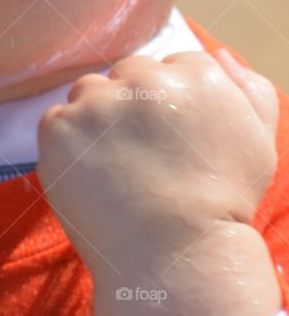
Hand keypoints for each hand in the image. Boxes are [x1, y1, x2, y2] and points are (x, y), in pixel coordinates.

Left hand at [35, 48, 278, 280]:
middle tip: (143, 159)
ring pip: (89, 93)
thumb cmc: (222, 207)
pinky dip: (67, 147)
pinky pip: (56, 122)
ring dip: (96, 120)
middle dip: (132, 107)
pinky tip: (91, 179)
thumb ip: (249, 90)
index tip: (172, 143)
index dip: (171, 107)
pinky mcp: (60, 127)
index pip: (173, 66)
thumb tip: (219, 54)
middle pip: (128, 74)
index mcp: (198, 75)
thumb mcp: (258, 143)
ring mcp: (99, 103)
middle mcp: (147, 79)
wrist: (176, 261)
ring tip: (116, 170)